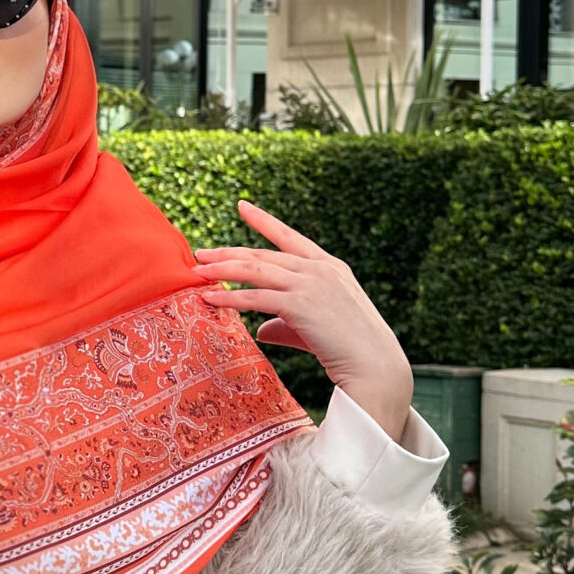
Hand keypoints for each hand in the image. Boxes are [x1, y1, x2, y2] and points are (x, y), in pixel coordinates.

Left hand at [194, 201, 414, 439]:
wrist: (375, 366)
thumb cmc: (350, 349)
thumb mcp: (318, 326)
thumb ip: (287, 323)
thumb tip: (261, 329)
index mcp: (330, 267)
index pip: (290, 237)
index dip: (264, 221)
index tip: (243, 207)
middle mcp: (320, 269)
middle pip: (264, 255)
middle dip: (229, 253)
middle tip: (201, 254)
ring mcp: (311, 284)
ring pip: (256, 270)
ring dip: (223, 270)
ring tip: (198, 271)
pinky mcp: (301, 305)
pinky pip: (256, 297)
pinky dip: (230, 297)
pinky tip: (211, 298)